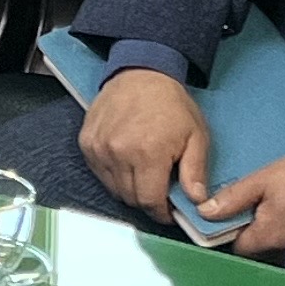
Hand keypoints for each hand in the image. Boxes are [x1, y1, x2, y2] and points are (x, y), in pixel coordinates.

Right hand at [79, 67, 210, 216]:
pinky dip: (113, 175)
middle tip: (159, 189)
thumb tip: (197, 202)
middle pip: (130, 198)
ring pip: (113, 189)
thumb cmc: (171, 104)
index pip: (149, 202)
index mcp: (148, 154)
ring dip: (130, 189)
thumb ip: (195, 172)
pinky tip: (127, 163)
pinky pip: (99, 173)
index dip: (161, 213)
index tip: (168, 211)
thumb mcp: (196, 136)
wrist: (141, 73)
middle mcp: (119, 152)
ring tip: (144, 174)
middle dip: (147, 201)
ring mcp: (99, 148)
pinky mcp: (87, 142)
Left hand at [201, 149, 284, 257]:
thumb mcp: (264, 179)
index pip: (237, 248)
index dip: (225, 233)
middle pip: (256, 246)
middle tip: (247, 200)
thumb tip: (204, 212)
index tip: (220, 214)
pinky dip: (284, 222)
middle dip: (247, 227)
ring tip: (269, 198)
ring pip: (274, 240)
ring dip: (266, 223)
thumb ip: (234, 197)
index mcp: (269, 236)